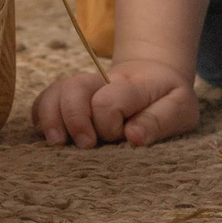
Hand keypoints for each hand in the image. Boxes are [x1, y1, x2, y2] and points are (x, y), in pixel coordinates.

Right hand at [32, 60, 201, 147]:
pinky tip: (45, 134)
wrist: (155, 78)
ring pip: (56, 90)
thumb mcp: (181, 109)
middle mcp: (103, 82)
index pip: (109, 100)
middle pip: (74, 87)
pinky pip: (45, 99)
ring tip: (57, 143)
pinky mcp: (70, 97)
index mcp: (133, 85)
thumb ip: (160, 121)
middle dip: (75, 119)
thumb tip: (132, 137)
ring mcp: (84, 88)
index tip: (124, 137)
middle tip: (87, 144)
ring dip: (52, 117)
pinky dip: (40, 115)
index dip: (110, 123)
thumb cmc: (169, 100)